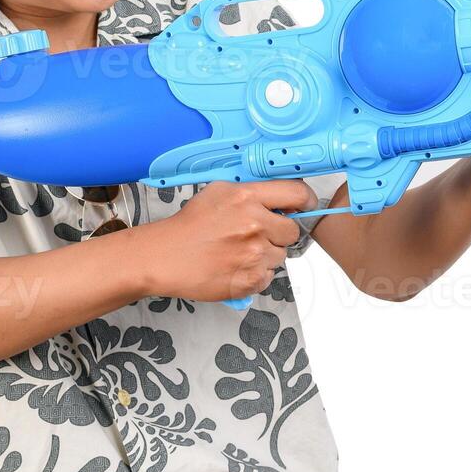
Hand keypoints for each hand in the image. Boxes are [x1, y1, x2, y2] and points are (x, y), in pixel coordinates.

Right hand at [143, 179, 318, 303]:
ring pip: (281, 255)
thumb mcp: (219, 192)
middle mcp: (254, 224)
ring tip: (239, 252)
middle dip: (280, 233)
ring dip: (266, 255)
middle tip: (258, 235)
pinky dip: (256, 273)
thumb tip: (282, 199)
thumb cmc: (189, 225)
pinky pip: (269, 276)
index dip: (306, 201)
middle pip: (293, 231)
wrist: (164, 257)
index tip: (304, 207)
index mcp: (247, 197)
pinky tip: (235, 266)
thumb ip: (253, 192)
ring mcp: (253, 254)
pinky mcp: (250, 280)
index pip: (297, 194)